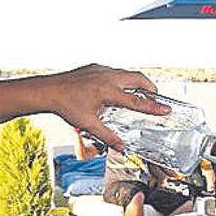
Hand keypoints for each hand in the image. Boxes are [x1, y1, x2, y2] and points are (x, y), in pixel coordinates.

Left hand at [42, 64, 167, 150]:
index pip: (137, 101)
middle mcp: (107, 77)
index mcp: (108, 92)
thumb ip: (107, 136)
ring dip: (137, 83)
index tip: (166, 109)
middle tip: (156, 98)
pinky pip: (115, 72)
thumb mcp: (88, 124)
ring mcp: (101, 70)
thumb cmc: (66, 106)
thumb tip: (121, 147)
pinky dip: (123, 80)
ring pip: (127, 73)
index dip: (154, 106)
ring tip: (139, 94)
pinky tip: (117, 90)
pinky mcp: (95, 67)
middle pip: (139, 79)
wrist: (48, 90)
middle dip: (151, 88)